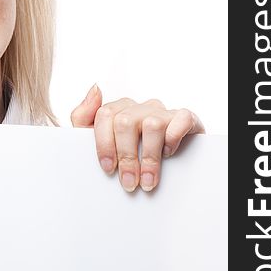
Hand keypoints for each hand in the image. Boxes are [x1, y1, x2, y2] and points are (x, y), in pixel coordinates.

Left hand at [70, 84, 204, 191]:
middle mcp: (140, 107)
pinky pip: (181, 119)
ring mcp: (162, 112)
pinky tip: (168, 154)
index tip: (108, 169)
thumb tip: (95, 88)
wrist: (167, 166)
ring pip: (152, 124)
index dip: (104, 143)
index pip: (105, 115)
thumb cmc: (125, 152)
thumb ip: (83, 116)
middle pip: (126, 122)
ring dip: (149, 157)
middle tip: (128, 182)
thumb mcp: (95, 138)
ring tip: (147, 180)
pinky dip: (173, 138)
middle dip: (126, 156)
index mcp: (118, 109)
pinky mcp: (186, 118)